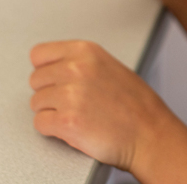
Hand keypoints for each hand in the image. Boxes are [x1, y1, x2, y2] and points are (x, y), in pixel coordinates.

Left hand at [29, 40, 181, 173]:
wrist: (150, 134)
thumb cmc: (136, 105)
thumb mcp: (109, 66)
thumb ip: (80, 62)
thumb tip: (52, 67)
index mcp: (85, 51)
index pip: (39, 55)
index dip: (45, 70)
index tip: (54, 80)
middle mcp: (75, 68)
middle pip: (35, 80)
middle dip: (49, 93)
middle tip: (71, 103)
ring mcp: (70, 95)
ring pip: (36, 103)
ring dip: (52, 112)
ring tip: (77, 115)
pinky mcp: (67, 122)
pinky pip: (40, 124)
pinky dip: (52, 130)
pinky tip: (73, 128)